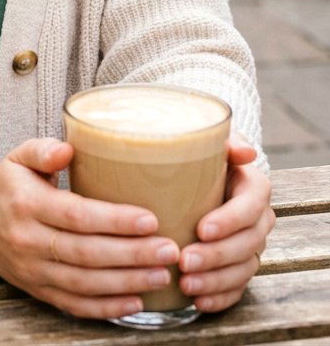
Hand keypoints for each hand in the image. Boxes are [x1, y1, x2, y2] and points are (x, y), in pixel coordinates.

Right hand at [0, 139, 179, 320]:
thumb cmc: (7, 185)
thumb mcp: (18, 157)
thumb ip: (43, 150)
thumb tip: (67, 149)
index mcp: (28, 205)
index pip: (76, 216)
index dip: (114, 220)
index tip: (150, 219)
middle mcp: (30, 241)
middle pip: (86, 254)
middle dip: (132, 255)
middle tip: (170, 250)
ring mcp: (34, 271)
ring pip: (85, 284)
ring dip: (127, 283)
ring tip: (162, 274)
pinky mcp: (38, 291)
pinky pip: (75, 305)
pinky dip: (107, 308)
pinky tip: (136, 302)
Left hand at [178, 131, 274, 312]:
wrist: (193, 173)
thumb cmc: (199, 155)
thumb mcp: (209, 142)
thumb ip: (225, 142)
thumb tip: (246, 152)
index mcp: (254, 187)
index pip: (250, 206)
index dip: (230, 220)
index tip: (202, 228)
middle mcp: (258, 219)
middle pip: (247, 243)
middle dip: (217, 256)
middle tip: (185, 261)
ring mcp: (250, 246)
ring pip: (243, 269)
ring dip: (215, 280)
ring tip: (186, 284)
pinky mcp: (238, 266)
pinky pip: (237, 288)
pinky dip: (219, 297)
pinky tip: (198, 301)